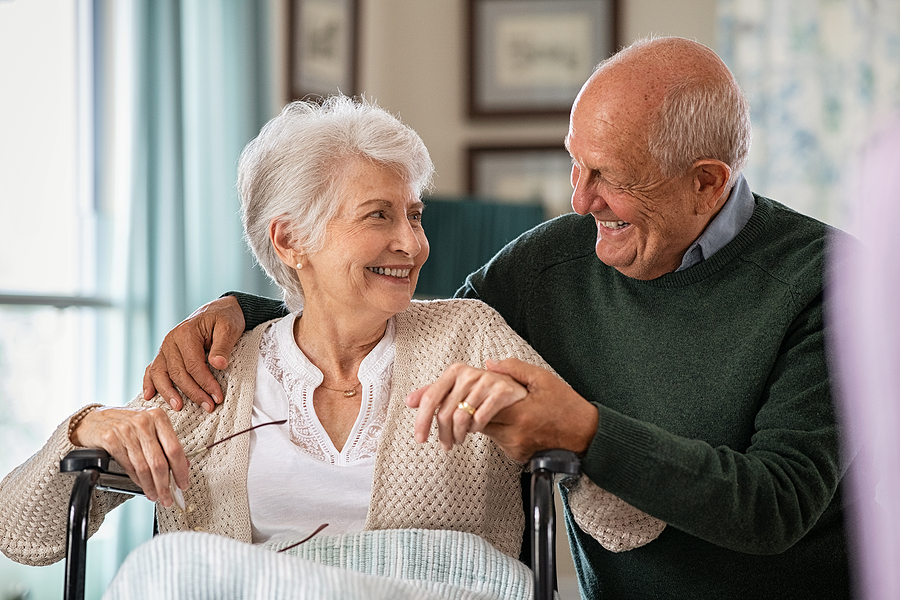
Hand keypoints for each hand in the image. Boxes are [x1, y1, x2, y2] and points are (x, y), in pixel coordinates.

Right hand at [70, 407, 188, 505]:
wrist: (91, 421)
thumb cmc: (125, 425)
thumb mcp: (150, 428)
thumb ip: (166, 444)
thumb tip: (184, 465)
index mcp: (158, 417)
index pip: (175, 448)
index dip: (180, 470)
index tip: (183, 484)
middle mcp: (144, 422)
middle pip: (159, 461)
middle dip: (165, 484)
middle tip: (168, 498)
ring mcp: (126, 431)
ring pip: (143, 467)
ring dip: (150, 486)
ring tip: (155, 495)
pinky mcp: (110, 439)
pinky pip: (128, 466)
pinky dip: (136, 479)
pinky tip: (141, 485)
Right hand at [142, 296, 244, 412]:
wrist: (219, 311)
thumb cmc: (225, 319)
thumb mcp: (229, 327)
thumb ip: (223, 345)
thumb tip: (218, 364)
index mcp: (185, 333)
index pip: (193, 365)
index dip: (205, 383)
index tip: (217, 396)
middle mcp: (171, 341)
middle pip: (177, 373)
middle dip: (193, 392)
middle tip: (208, 406)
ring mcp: (165, 348)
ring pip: (161, 374)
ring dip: (169, 393)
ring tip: (179, 407)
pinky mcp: (165, 354)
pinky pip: (153, 369)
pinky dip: (149, 383)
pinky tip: (149, 396)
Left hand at [407, 362, 527, 450]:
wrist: (516, 389)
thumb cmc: (483, 392)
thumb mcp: (457, 390)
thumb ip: (434, 394)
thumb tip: (409, 401)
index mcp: (455, 371)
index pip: (430, 398)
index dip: (422, 420)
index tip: (420, 438)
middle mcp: (469, 373)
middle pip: (445, 413)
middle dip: (443, 434)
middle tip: (446, 445)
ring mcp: (486, 381)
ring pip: (461, 418)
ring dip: (458, 435)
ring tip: (460, 439)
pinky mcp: (501, 391)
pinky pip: (480, 418)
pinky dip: (475, 429)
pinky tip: (475, 430)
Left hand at [480, 359, 598, 462]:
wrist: (586, 435)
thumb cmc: (568, 407)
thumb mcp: (543, 379)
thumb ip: (514, 369)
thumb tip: (490, 365)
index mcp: (520, 414)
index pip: (480, 409)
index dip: (476, 398)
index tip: (478, 390)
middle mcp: (515, 435)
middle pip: (480, 423)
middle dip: (479, 409)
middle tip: (486, 397)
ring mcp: (516, 448)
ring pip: (488, 433)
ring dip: (488, 420)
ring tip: (503, 407)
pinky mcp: (518, 456)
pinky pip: (499, 441)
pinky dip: (500, 430)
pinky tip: (512, 420)